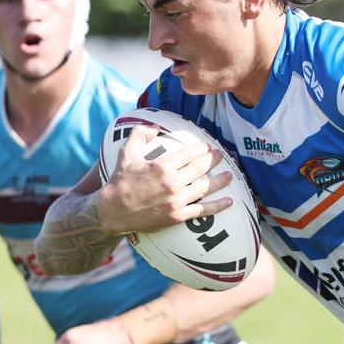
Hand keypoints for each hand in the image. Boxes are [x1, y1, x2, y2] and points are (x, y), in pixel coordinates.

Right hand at [97, 125, 234, 233]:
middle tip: (222, 156)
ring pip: (206, 188)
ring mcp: (177, 201)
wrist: (113, 211)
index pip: (189, 154)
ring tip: (230, 175)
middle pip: (200, 168)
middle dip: (214, 160)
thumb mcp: (126, 153)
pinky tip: (229, 202)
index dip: (202, 149)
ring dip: (221, 181)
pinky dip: (218, 206)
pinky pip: (203, 210)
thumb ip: (139, 135)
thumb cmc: (120, 181)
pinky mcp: (178, 216)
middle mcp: (172, 183)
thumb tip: (155, 127)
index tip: (208, 147)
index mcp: (162, 166)